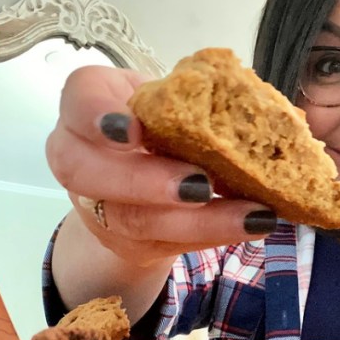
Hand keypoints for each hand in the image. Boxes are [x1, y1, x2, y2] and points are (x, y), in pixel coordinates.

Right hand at [45, 66, 277, 266]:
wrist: (139, 168)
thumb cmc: (159, 118)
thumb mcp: (169, 95)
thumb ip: (195, 96)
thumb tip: (263, 107)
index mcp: (86, 103)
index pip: (79, 99)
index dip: (98, 116)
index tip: (133, 129)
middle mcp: (76, 154)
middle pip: (89, 173)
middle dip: (146, 182)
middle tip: (200, 185)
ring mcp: (95, 205)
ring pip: (133, 220)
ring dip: (197, 221)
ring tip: (251, 216)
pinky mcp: (124, 241)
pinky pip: (164, 245)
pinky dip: (212, 236)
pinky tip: (250, 227)